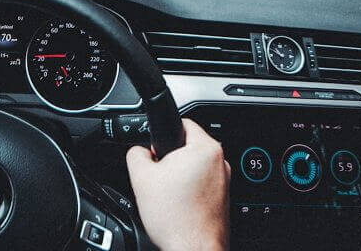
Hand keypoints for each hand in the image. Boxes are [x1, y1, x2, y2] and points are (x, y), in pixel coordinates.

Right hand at [126, 119, 230, 250]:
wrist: (193, 250)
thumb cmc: (176, 218)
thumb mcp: (140, 176)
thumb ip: (135, 153)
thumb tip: (139, 151)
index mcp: (206, 148)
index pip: (181, 122)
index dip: (161, 135)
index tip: (155, 150)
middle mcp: (220, 162)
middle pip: (187, 146)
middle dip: (170, 159)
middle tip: (158, 177)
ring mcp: (224, 181)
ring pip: (193, 167)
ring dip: (179, 176)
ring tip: (168, 195)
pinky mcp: (223, 198)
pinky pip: (201, 184)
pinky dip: (188, 190)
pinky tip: (177, 205)